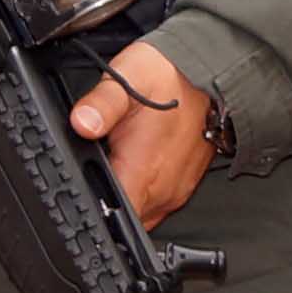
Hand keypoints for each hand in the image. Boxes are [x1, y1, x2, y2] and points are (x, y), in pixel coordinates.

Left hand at [69, 38, 212, 226]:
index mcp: (144, 172)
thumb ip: (101, 104)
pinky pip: (155, 206)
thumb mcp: (127, 78)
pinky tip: (134, 167)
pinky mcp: (183, 187)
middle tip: (97, 166)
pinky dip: (140, 193)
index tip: (82, 189)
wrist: (210, 72)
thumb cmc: (169, 76)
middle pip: (123, 219)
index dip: (93, 209)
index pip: (113, 217)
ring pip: (139, 215)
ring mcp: (175, 192)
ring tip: (116, 165)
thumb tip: (81, 123)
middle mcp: (163, 191)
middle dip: (105, 201)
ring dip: (124, 198)